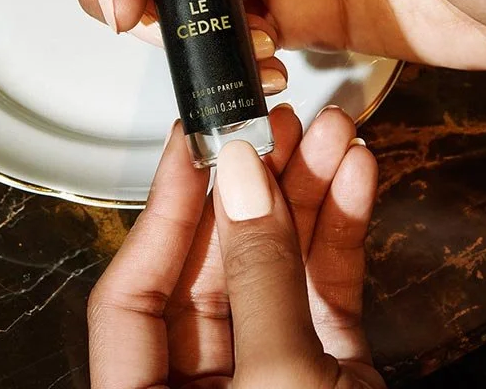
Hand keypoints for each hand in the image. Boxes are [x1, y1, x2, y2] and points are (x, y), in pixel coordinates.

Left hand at [87, 105, 383, 387]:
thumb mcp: (277, 381)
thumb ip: (258, 275)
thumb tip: (243, 177)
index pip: (131, 292)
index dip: (163, 210)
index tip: (191, 138)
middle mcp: (203, 384)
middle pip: (212, 266)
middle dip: (254, 186)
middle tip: (277, 122)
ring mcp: (268, 374)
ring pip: (276, 267)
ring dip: (307, 193)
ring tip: (332, 131)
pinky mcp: (328, 371)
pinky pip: (324, 289)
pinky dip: (340, 232)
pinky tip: (354, 175)